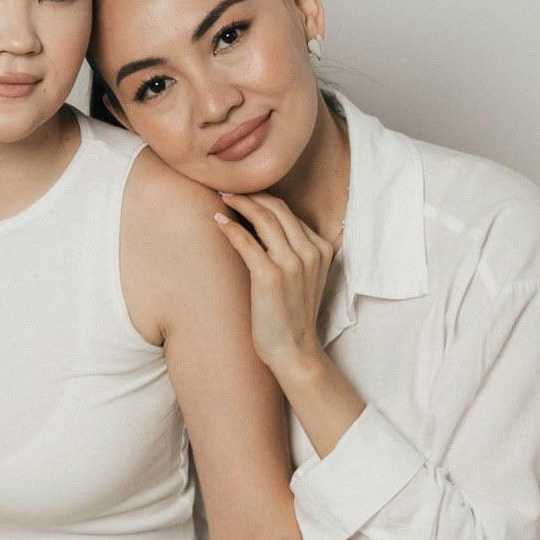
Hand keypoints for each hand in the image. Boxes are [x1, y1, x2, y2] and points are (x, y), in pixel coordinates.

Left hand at [213, 191, 336, 377]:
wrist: (294, 351)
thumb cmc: (292, 315)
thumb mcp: (305, 277)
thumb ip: (296, 251)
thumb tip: (264, 228)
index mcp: (322, 249)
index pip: (289, 212)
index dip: (263, 200)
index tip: (243, 194)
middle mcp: (310, 252)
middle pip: (277, 208)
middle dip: (250, 194)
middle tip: (228, 188)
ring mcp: (292, 263)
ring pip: (263, 218)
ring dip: (238, 203)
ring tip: (220, 196)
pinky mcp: (271, 276)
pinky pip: (246, 242)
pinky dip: (230, 228)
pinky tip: (217, 221)